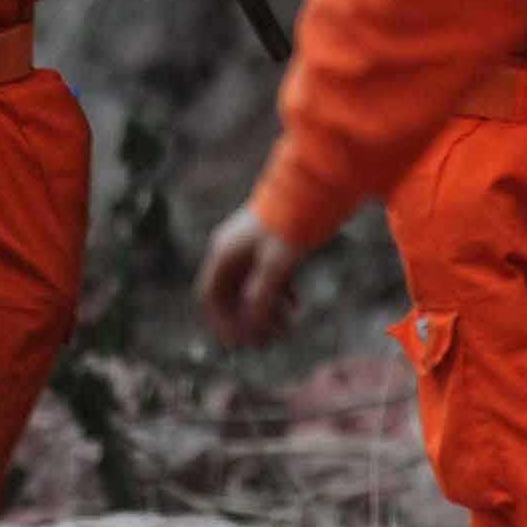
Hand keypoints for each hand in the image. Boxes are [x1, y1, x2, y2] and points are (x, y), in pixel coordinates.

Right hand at [196, 206, 316, 347]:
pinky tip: (294, 306)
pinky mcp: (270, 245)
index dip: (221, 322)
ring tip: (285, 328)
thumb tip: (254, 325)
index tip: (239, 343)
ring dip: (263, 311)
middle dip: (246, 322)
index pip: (211, 296)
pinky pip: (265, 278)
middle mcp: (233, 251)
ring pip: (249, 288)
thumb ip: (263, 295)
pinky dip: (276, 295)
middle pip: (230, 295)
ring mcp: (251, 247)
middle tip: (267, 343)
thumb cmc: (292, 221)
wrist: (315, 183)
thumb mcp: (278, 263)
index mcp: (225, 253)